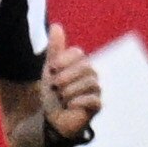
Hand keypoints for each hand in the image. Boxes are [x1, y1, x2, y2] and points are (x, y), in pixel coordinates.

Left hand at [38, 23, 102, 142]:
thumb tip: (57, 26)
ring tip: (61, 97)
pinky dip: (80, 101)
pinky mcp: (96, 107)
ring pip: (90, 83)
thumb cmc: (52, 94)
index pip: (78, 53)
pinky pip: (95, 100)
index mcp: (79, 65)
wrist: (51, 120)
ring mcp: (95, 91)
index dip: (65, 59)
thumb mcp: (50, 71)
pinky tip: (69, 104)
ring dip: (70, 90)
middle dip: (67, 76)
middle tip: (55, 86)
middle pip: (86, 67)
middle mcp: (90, 76)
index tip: (51, 69)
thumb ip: (55, 50)